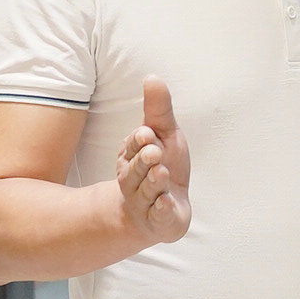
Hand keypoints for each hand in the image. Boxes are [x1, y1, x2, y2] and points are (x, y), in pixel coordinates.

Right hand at [115, 77, 192, 244]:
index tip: (147, 134)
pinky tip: (166, 203)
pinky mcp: (158, 221)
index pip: (133, 147)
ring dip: (154, 182)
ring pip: (146, 192)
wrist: (159, 211)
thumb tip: (152, 77)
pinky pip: (158, 216)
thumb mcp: (165, 134)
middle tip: (154, 153)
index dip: (139, 141)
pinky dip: (162, 210)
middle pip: (135, 170)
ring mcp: (145, 203)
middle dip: (144, 161)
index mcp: (133, 157)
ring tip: (162, 173)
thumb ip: (158, 110)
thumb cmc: (161, 166)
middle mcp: (134, 180)